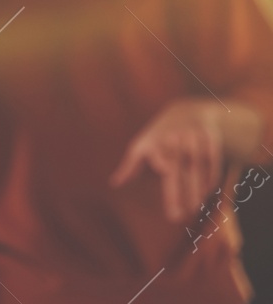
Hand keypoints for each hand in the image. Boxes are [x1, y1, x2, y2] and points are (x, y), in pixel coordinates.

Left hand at [111, 98, 227, 222]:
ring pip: (198, 166)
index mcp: (154, 142)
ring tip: (194, 210)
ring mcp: (193, 137)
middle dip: (182, 194)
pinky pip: (213, 160)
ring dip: (198, 190)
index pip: (161, 170)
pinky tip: (208, 193)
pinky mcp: (210, 137)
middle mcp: (174, 138)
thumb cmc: (158, 137)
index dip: (169, 192)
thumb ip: (130, 167)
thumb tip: (114, 184)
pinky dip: (212, 177)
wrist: (186, 111)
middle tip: (179, 217)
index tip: (170, 213)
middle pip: (179, 169)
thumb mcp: (141, 147)